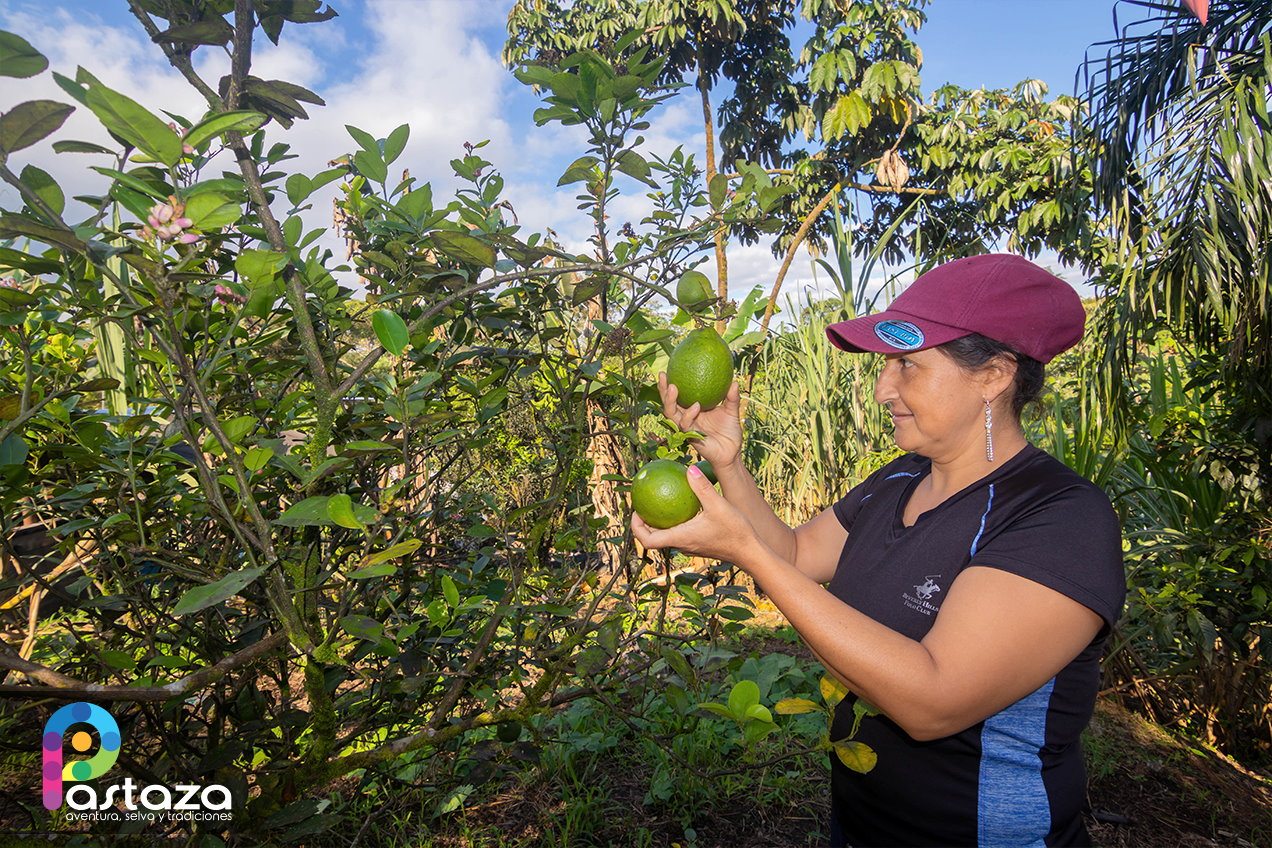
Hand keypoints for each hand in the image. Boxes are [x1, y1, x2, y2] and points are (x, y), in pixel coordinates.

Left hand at [631, 462, 760, 564]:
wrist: (751, 552)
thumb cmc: (735, 531)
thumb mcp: (718, 505)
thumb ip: (702, 487)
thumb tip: (687, 469)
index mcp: (680, 538)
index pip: (647, 540)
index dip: (636, 527)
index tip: (636, 511)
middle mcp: (682, 546)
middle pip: (653, 539)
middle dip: (644, 523)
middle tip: (643, 504)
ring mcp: (690, 547)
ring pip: (666, 537)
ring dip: (659, 524)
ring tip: (659, 503)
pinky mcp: (699, 545)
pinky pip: (679, 534)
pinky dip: (674, 523)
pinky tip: (683, 507)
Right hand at [659, 372, 742, 472]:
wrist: (732, 451)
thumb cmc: (730, 431)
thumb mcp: (731, 410)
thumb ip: (731, 397)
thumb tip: (733, 381)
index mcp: (692, 408)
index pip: (678, 395)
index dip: (670, 384)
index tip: (667, 369)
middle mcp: (686, 417)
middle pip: (669, 403)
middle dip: (663, 390)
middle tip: (662, 376)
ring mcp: (687, 427)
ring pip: (671, 414)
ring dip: (671, 401)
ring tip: (674, 387)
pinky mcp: (690, 437)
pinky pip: (686, 425)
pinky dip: (689, 414)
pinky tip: (696, 406)